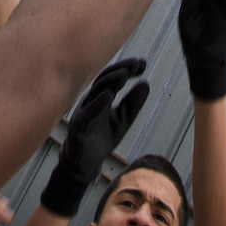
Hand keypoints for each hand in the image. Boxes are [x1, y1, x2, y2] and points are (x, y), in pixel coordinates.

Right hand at [39, 57, 149, 215]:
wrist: (85, 163)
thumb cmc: (102, 138)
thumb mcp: (123, 119)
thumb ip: (133, 103)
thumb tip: (146, 83)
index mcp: (101, 97)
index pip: (114, 77)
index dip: (127, 68)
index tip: (143, 63)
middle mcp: (91, 100)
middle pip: (104, 79)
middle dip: (120, 69)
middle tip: (136, 64)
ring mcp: (84, 111)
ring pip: (95, 91)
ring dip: (109, 81)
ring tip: (124, 74)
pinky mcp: (79, 126)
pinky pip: (87, 112)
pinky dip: (97, 103)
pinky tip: (108, 95)